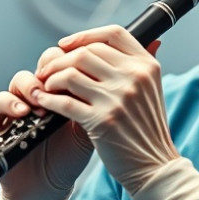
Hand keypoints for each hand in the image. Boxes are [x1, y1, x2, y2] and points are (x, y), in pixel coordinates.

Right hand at [0, 46, 93, 199]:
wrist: (47, 189)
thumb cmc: (70, 157)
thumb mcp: (90, 127)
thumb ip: (98, 101)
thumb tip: (114, 77)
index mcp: (63, 88)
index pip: (69, 60)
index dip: (76, 61)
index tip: (87, 72)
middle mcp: (39, 91)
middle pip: (45, 62)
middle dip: (55, 69)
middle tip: (63, 82)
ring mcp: (16, 103)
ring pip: (21, 78)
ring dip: (33, 86)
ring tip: (42, 102)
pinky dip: (10, 103)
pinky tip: (23, 113)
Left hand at [33, 25, 176, 195]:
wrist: (154, 165)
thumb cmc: (148, 128)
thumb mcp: (153, 90)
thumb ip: (143, 66)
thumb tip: (152, 39)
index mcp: (147, 66)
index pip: (112, 34)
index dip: (84, 35)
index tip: (65, 45)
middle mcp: (134, 77)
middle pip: (86, 52)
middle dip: (60, 60)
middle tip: (47, 71)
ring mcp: (118, 98)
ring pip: (71, 73)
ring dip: (51, 78)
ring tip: (46, 87)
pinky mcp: (102, 121)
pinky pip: (64, 102)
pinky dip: (49, 100)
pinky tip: (44, 102)